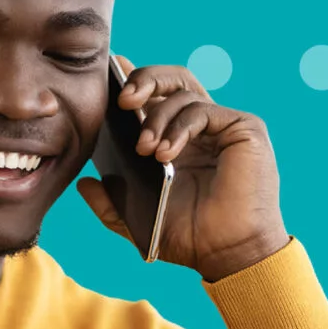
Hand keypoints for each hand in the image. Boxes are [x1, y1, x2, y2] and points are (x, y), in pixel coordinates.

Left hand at [74, 53, 291, 282]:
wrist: (228, 255)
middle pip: (172, 80)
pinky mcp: (244, 128)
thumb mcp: (137, 219)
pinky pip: (203, 111)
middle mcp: (202, 127)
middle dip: (144, 79)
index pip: (155, 97)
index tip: (109, 73)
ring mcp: (224, 126)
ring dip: (156, 118)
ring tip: (144, 149)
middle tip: (121, 99)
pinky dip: (179, 127)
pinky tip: (165, 153)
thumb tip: (83, 182)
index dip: (133, 80)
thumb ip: (109, 202)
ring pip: (183, 93)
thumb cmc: (191, 238)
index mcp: (178, 140)